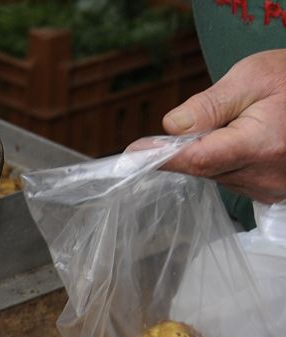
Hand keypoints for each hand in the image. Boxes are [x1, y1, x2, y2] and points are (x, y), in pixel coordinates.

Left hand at [162, 49, 285, 202]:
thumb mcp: (253, 78)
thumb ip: (210, 104)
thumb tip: (172, 126)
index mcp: (261, 145)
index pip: (198, 159)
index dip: (163, 157)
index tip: (134, 154)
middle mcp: (264, 176)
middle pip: (202, 168)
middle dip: (184, 149)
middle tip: (183, 127)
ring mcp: (268, 189)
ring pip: (213, 175)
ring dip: (206, 153)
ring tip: (231, 126)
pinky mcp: (268, 192)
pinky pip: (228, 178)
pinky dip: (221, 161)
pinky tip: (236, 141)